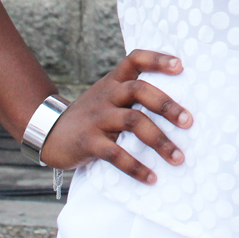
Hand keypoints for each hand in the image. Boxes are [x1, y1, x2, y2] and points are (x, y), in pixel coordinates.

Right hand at [39, 49, 191, 184]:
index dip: (157, 59)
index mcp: (115, 81)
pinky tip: (151, 178)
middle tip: (189, 122)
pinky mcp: (88, 142)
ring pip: (133, 122)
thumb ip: (134, 95)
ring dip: (159, 140)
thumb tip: (179, 108)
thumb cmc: (92, 114)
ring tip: (178, 158)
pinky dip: (135, 167)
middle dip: (167, 105)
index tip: (181, 66)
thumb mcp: (109, 96)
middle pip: (139, 90)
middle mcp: (107, 95)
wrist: (49, 132)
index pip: (135, 59)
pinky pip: (115, 154)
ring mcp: (97, 117)